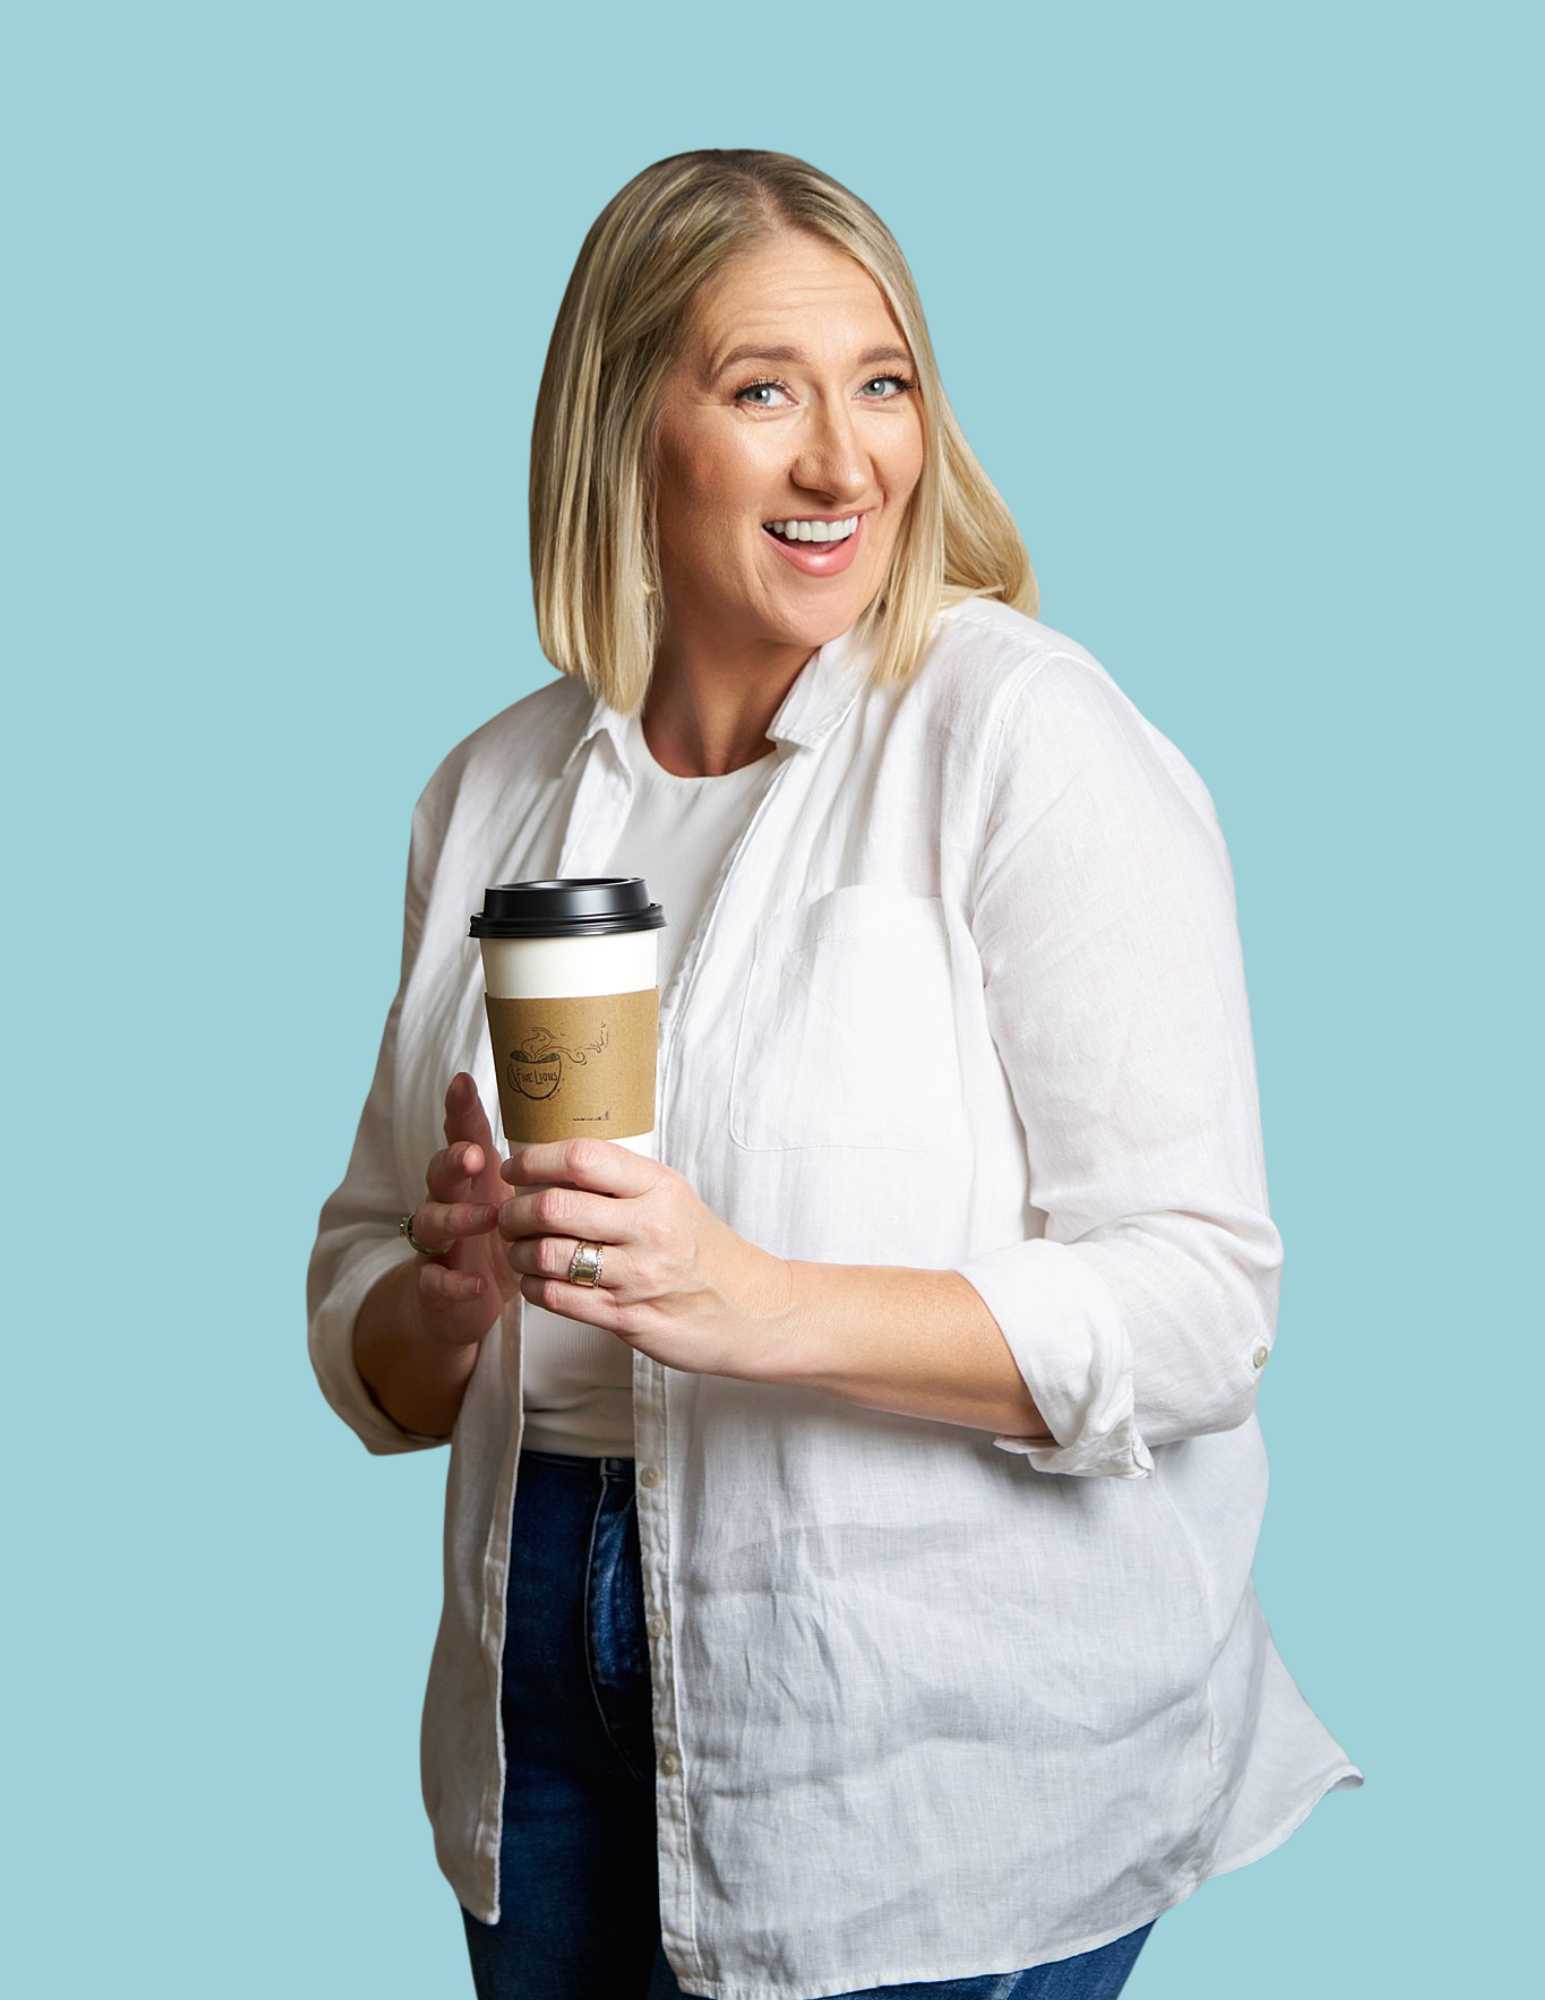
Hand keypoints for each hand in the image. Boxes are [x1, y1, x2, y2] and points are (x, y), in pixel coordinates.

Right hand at [406, 1073, 517, 1347]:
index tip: (463, 1082)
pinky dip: (453, 1282)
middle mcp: (448, 1203)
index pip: (462, 1136)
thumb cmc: (499, 1240)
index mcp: (472, 1179)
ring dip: (456, 1217)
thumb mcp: (518, 1200)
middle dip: (453, 1161)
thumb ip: (538, 1168)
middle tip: (474, 1154)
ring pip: (431, 1222)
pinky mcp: (434, 1285)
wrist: (459, 1302)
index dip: (460, 1110)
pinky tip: (476, 1283)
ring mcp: (438, 1243)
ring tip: (487, 1217)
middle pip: (439, 1173)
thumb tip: (582, 1125)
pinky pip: (434, 1281)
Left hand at [499, 1138, 794, 1380]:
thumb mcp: (675, 1199)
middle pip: (554, 1206)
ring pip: (548, 1255)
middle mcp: (649, 1227)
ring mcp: (638, 1276)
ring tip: (519, 1251)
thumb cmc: (706, 1251)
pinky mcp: (628, 1318)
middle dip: (515, 1211)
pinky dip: (533, 1288)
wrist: (753, 1310)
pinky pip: (559, 1299)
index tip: (514, 1168)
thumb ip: (622, 1181)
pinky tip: (535, 1282)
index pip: (581, 1157)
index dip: (534, 1160)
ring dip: (519, 1253)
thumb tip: (554, 1164)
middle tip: (508, 1215)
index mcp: (659, 1187)